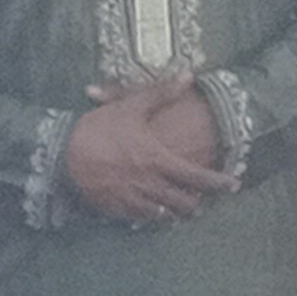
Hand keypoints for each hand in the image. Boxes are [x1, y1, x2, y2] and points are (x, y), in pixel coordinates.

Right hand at [63, 75, 236, 225]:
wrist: (63, 154)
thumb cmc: (99, 129)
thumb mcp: (132, 107)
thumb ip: (162, 93)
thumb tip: (187, 76)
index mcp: (158, 160)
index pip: (198, 177)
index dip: (218, 183)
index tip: (233, 185)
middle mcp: (150, 184)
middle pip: (183, 203)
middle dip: (195, 205)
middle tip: (201, 202)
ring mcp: (133, 199)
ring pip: (163, 216)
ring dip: (174, 214)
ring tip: (179, 212)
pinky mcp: (116, 209)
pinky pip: (139, 219)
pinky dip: (149, 218)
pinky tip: (151, 214)